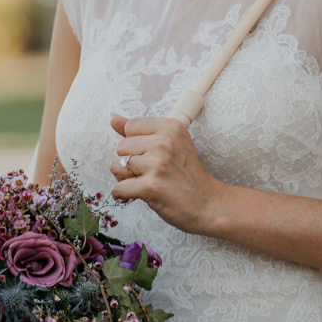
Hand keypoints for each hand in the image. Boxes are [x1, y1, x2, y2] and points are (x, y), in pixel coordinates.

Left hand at [108, 112, 224, 234]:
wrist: (208, 204)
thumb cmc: (187, 174)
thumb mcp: (171, 143)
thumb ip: (140, 129)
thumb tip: (113, 118)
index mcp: (170, 127)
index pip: (130, 127)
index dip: (136, 144)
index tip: (152, 155)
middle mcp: (164, 142)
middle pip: (121, 147)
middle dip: (130, 162)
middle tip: (151, 173)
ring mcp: (157, 164)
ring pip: (116, 166)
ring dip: (125, 179)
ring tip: (147, 183)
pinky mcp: (150, 187)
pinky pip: (118, 188)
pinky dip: (124, 195)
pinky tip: (139, 195)